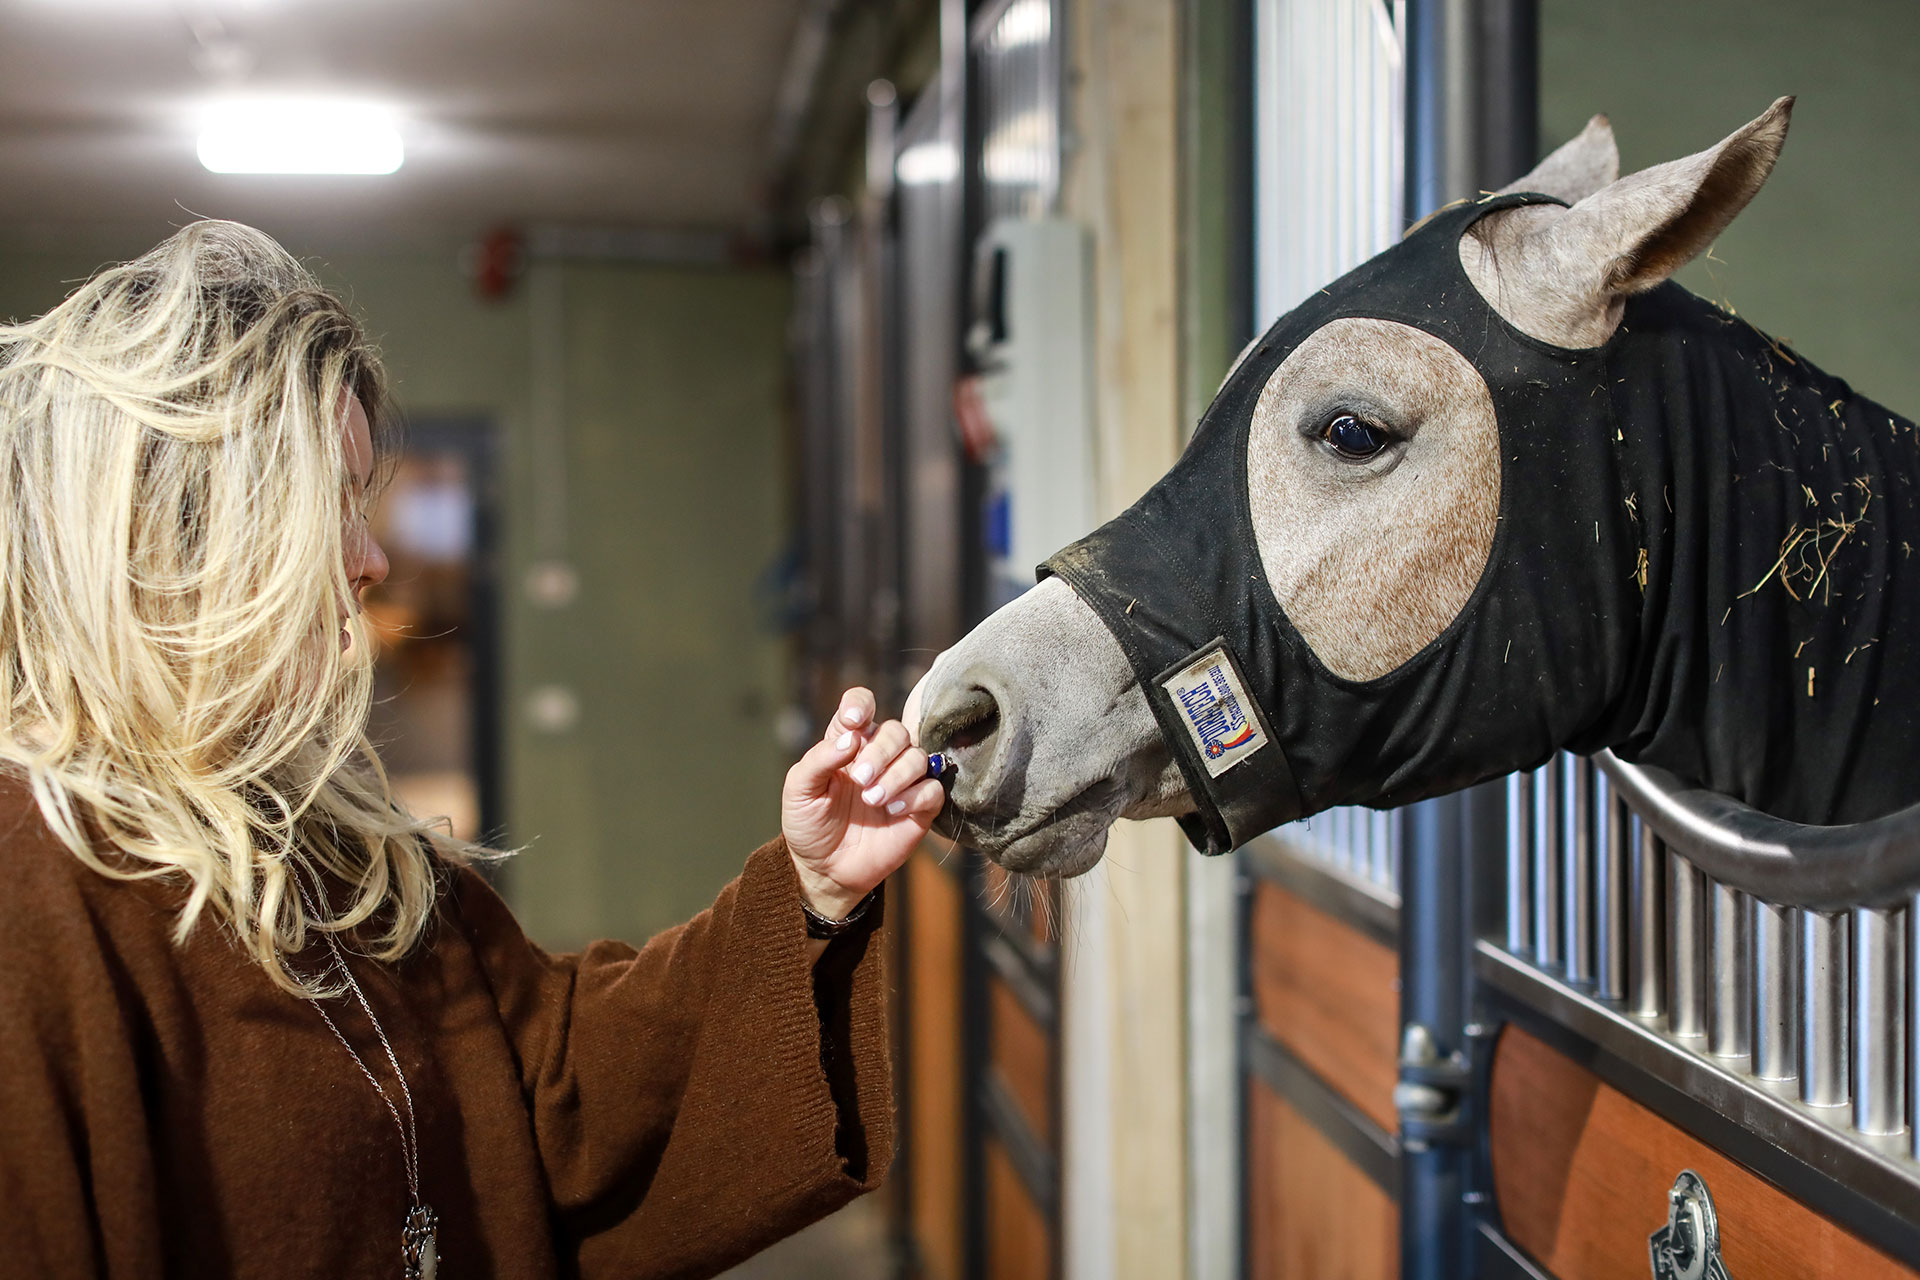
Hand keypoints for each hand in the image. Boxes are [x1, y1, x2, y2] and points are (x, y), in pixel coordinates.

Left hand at [783, 686, 944, 920]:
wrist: (824, 869)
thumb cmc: (809, 824)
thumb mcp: (799, 790)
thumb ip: (819, 759)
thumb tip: (851, 738)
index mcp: (848, 743)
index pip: (861, 704)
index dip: (861, 704)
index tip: (853, 722)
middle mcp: (879, 756)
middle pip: (896, 731)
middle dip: (880, 752)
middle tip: (861, 780)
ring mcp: (901, 782)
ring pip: (918, 757)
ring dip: (897, 775)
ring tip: (872, 800)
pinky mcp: (919, 809)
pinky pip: (932, 790)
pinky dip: (915, 796)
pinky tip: (892, 810)